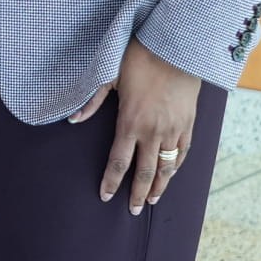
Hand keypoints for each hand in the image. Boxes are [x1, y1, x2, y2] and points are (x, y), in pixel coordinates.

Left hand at [69, 38, 200, 214]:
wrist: (177, 49)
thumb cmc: (139, 59)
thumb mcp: (110, 77)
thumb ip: (92, 102)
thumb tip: (72, 119)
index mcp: (130, 122)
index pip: (119, 162)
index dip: (111, 181)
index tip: (105, 195)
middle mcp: (153, 132)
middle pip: (144, 172)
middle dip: (137, 193)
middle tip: (132, 210)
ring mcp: (173, 130)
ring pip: (166, 167)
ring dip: (159, 185)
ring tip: (152, 199)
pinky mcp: (188, 124)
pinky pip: (182, 152)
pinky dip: (176, 167)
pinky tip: (171, 174)